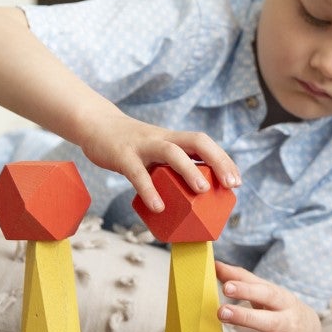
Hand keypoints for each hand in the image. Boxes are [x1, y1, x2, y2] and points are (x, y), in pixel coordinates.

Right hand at [77, 111, 240, 211]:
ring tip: (202, 191)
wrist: (95, 124)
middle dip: (218, 161)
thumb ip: (169, 167)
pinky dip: (150, 190)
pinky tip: (158, 207)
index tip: (236, 181)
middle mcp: (161, 138)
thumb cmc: (129, 144)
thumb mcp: (153, 151)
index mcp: (171, 138)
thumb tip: (188, 196)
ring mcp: (142, 145)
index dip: (223, 160)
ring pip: (171, 152)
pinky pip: (137, 173)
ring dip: (190, 170)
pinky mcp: (122, 155)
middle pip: (197, 141)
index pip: (204, 143)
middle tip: (230, 185)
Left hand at [215, 261, 320, 331]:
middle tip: (221, 312)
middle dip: (245, 317)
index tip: (226, 286)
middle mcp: (287, 324)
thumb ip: (240, 278)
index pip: (264, 293)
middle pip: (269, 320)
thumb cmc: (279, 306)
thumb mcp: (266, 290)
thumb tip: (214, 264)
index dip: (245, 289)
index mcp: (282, 301)